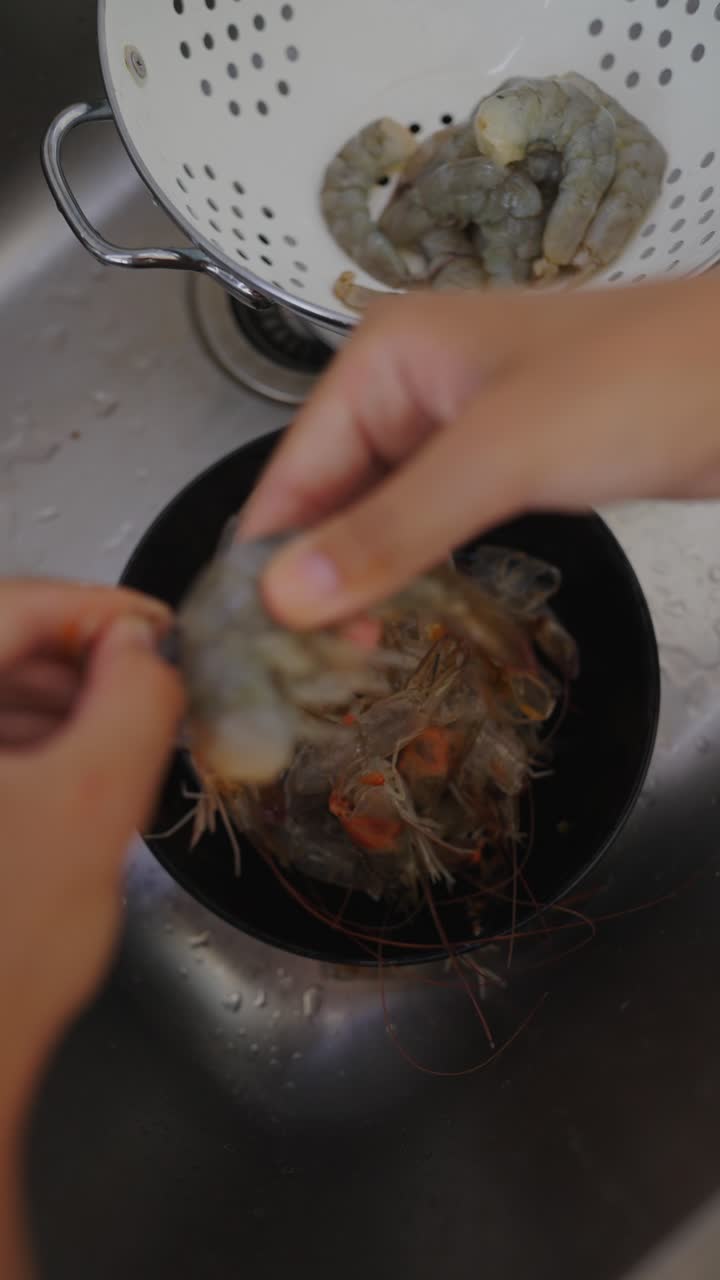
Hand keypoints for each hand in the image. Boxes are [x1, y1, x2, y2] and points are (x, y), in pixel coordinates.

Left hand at [0, 581, 182, 1125]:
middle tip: (150, 684)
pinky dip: (31, 738)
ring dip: (59, 700)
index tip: (156, 629)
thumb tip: (146, 647)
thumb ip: (134, 703)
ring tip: (122, 733)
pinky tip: (74, 770)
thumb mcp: (92, 808)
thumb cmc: (0, 956)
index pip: (11, 606)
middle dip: (81, 660)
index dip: (96, 606)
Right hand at [240, 272, 719, 626]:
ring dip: (359, 581)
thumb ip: (390, 531)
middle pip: (328, 495)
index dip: (268, 557)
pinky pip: (428, 524)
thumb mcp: (499, 459)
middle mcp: (408, 389)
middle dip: (312, 576)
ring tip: (338, 663)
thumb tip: (284, 599)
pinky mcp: (500, 465)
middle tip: (297, 671)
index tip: (249, 645)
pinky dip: (409, 571)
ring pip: (377, 515)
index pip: (293, 470)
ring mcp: (456, 429)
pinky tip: (395, 622)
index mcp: (385, 359)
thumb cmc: (637, 387)